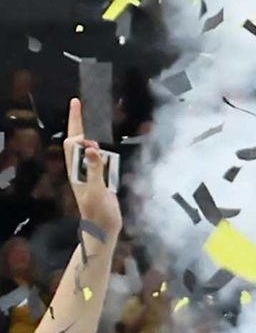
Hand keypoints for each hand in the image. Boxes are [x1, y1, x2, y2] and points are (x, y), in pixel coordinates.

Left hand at [64, 98, 121, 233]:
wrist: (104, 229)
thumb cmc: (99, 212)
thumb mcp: (97, 191)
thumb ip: (94, 169)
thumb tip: (91, 148)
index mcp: (76, 170)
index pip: (72, 141)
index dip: (74, 122)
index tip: (77, 103)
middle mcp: (81, 168)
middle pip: (77, 142)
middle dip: (79, 124)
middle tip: (83, 107)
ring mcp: (90, 173)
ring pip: (87, 149)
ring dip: (90, 136)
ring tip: (95, 122)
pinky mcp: (100, 179)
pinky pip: (99, 159)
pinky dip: (101, 150)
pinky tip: (105, 147)